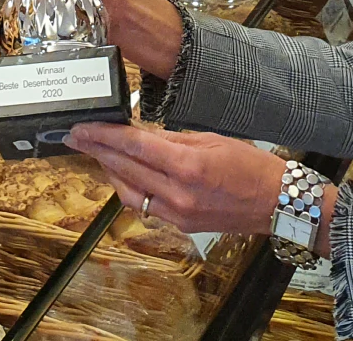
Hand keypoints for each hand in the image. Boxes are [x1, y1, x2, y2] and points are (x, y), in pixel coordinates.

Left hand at [65, 122, 286, 237]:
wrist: (275, 203)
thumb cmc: (250, 165)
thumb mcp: (210, 139)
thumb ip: (172, 138)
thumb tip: (140, 135)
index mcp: (188, 164)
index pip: (134, 146)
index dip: (103, 135)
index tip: (82, 127)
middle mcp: (179, 192)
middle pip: (126, 168)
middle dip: (97, 150)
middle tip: (76, 136)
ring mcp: (178, 213)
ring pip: (129, 191)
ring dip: (109, 170)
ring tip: (94, 152)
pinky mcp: (181, 225)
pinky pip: (145, 205)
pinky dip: (129, 188)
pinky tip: (122, 174)